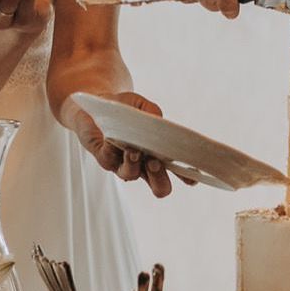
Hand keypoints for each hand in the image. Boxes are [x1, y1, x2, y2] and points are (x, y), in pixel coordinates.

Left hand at [61, 91, 190, 197]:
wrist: (97, 104)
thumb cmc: (125, 108)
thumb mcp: (143, 106)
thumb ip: (154, 114)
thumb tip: (159, 124)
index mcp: (158, 154)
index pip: (177, 170)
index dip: (187, 176)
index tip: (192, 178)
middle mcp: (143, 164)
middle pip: (159, 186)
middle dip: (160, 179)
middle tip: (156, 163)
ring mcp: (123, 163)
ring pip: (131, 175)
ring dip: (134, 164)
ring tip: (133, 151)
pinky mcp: (104, 157)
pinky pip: (109, 160)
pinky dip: (113, 150)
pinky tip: (113, 140)